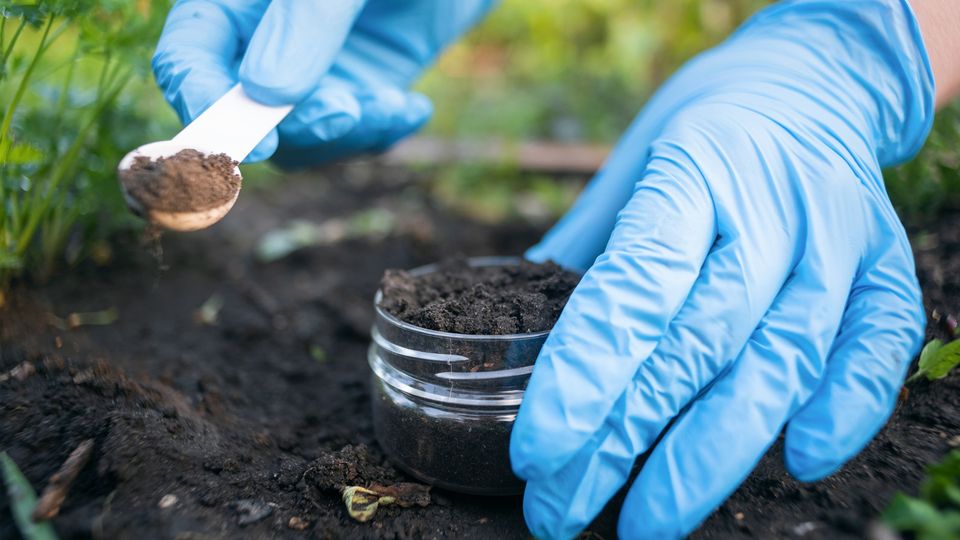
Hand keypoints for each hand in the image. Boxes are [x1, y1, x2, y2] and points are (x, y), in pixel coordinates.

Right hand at [152, 0, 493, 165]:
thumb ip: (306, 20)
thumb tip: (266, 93)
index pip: (188, 55)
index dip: (205, 103)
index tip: (252, 144)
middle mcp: (266, 35)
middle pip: (244, 112)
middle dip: (296, 126)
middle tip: (346, 112)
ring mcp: (315, 65)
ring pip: (300, 137)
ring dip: (347, 136)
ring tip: (394, 105)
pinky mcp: (362, 84)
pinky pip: (353, 134)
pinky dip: (381, 133)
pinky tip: (413, 109)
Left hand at [512, 1, 933, 537]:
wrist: (810, 82)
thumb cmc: (700, 133)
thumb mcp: (630, 168)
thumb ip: (584, 250)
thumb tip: (513, 334)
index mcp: (692, 172)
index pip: (635, 287)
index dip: (584, 377)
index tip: (537, 453)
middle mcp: (771, 209)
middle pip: (697, 344)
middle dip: (625, 440)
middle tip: (560, 509)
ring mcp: (838, 240)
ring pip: (780, 362)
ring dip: (712, 457)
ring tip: (644, 523)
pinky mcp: (888, 263)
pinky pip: (877, 345)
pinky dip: (847, 409)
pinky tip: (797, 464)